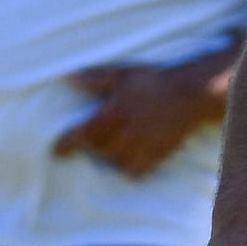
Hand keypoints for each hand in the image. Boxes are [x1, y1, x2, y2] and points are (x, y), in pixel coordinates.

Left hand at [54, 61, 224, 178]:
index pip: (83, 134)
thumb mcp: (123, 73)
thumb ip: (96, 79)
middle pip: (99, 148)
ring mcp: (143, 146)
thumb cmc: (154, 81)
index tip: (56, 153)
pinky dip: (129, 168)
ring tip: (112, 147)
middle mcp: (126, 133)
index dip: (67, 145)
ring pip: (116, 161)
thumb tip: (69, 80)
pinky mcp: (158, 154)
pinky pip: (136, 171)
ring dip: (110, 155)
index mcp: (114, 113)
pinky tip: (128, 160)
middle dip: (94, 143)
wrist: (190, 94)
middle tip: (95, 137)